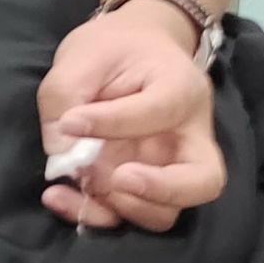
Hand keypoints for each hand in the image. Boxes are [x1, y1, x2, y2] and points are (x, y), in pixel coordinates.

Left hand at [36, 6, 224, 233]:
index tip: (69, 121)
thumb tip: (61, 154)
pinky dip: (99, 215)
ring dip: (122, 208)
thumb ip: (67, 94)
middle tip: (117, 178)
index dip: (112, 122)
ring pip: (167, 211)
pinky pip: (133, 214)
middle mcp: (190, 136)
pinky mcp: (145, 186)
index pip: (159, 112)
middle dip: (160, 190)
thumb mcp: (84, 54)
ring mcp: (170, 167)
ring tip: (78, 184)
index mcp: (182, 89)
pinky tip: (62, 198)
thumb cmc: (113, 47)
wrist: (130, 50)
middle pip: (202, 182)